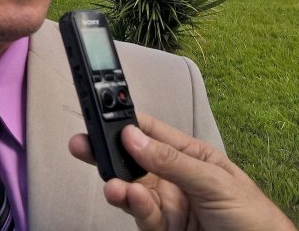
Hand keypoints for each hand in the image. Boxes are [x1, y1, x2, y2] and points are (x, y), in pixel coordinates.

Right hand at [69, 113, 296, 230]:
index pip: (149, 132)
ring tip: (110, 184)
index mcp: (187, 154)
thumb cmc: (253, 216)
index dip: (124, 122)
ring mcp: (165, 203)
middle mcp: (171, 176)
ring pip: (130, 187)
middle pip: (130, 160)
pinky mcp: (161, 227)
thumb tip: (133, 138)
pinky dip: (133, 205)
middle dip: (105, 151)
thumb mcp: (214, 180)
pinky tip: (129, 197)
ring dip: (116, 183)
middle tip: (81, 144)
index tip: (100, 114)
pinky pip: (140, 213)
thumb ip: (172, 160)